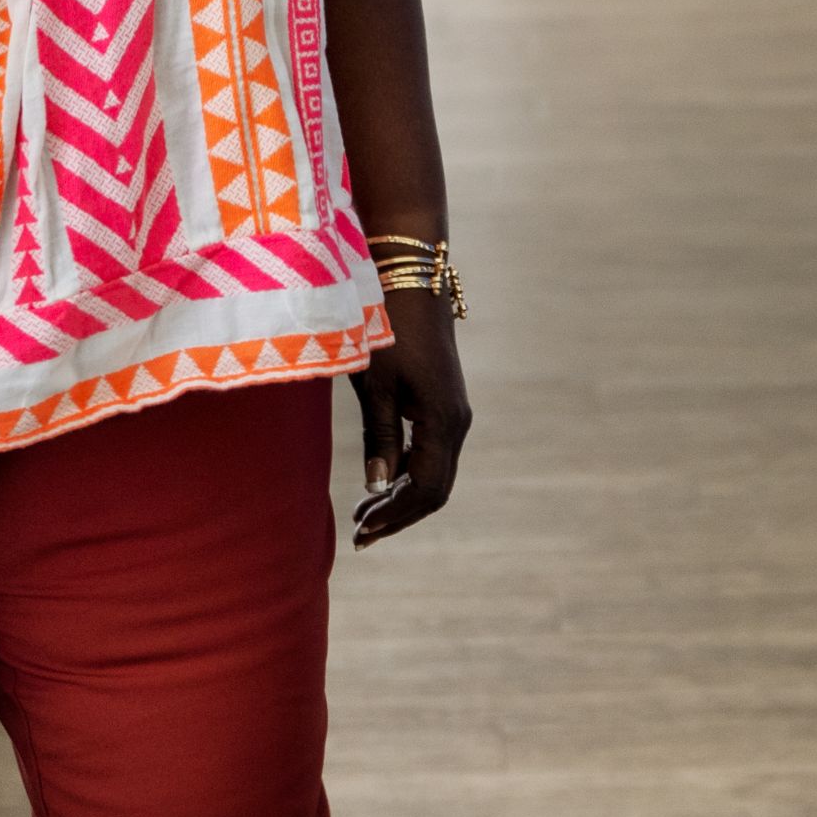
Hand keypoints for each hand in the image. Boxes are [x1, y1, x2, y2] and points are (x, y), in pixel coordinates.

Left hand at [348, 293, 469, 545]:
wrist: (409, 282)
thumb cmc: (386, 330)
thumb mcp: (376, 387)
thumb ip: (380, 438)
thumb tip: (376, 488)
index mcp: (443, 422)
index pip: (425, 490)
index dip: (394, 515)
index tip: (361, 531)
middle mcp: (456, 422)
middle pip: (434, 489)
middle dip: (398, 514)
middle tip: (359, 535)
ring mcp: (454, 414)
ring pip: (434, 473)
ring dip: (401, 497)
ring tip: (364, 516)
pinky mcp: (444, 405)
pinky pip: (432, 454)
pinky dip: (407, 475)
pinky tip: (380, 482)